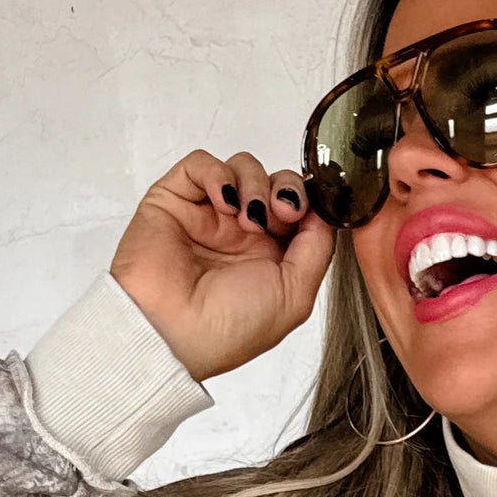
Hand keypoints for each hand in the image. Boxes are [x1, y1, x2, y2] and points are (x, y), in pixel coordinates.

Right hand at [109, 146, 334, 386]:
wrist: (173, 332)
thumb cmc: (228, 329)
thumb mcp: (294, 296)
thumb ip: (318, 249)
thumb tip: (324, 209)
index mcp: (269, 258)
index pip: (298, 208)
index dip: (306, 202)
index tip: (305, 213)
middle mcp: (239, 235)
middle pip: (274, 182)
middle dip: (285, 189)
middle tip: (281, 212)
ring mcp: (207, 215)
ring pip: (241, 168)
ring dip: (253, 183)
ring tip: (246, 217)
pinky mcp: (175, 200)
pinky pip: (201, 164)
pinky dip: (218, 174)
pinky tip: (225, 202)